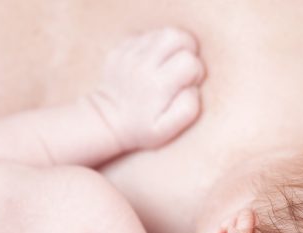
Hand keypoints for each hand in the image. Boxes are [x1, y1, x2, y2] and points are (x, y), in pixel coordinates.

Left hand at [86, 27, 204, 151]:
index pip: (190, 62)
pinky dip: (156, 45)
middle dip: (188, 50)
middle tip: (182, 67)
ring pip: (164, 32)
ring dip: (173, 46)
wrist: (106, 120)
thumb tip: (193, 87)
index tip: (188, 84)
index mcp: (158, 85)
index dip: (196, 72)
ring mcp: (130, 53)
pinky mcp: (122, 47)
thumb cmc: (141, 128)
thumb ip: (187, 109)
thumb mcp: (166, 130)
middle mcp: (143, 64)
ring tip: (170, 63)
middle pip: (178, 36)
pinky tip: (153, 61)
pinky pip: (147, 34)